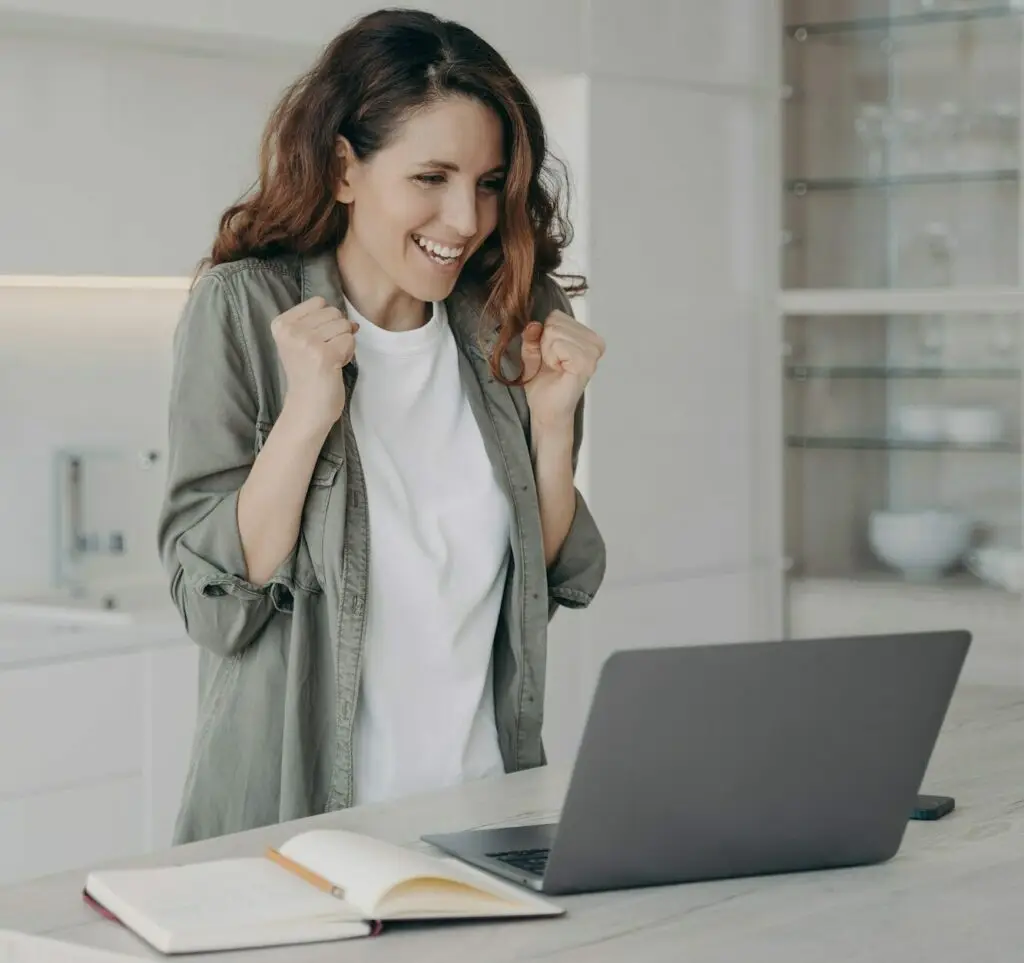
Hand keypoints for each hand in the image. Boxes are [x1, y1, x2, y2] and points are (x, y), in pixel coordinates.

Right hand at [271, 296, 358, 430]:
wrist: (307, 406)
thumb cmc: (307, 374)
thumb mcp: (302, 342)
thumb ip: (321, 324)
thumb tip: (354, 322)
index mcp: (281, 324)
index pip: (319, 302)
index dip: (325, 320)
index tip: (315, 342)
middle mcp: (291, 331)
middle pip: (333, 312)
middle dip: (336, 332)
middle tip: (323, 354)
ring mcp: (307, 342)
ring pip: (344, 325)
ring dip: (343, 343)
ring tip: (328, 360)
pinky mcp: (325, 355)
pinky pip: (350, 340)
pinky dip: (348, 353)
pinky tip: (334, 366)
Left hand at [521, 309, 604, 429]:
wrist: (546, 410)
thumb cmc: (544, 384)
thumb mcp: (532, 353)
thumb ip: (532, 335)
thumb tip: (532, 324)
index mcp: (586, 337)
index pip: (557, 316)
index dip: (545, 336)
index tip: (549, 356)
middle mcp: (594, 342)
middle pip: (555, 322)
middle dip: (545, 344)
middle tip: (552, 364)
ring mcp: (592, 352)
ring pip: (555, 333)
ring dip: (548, 352)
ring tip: (555, 368)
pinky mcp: (586, 362)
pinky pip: (558, 344)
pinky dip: (551, 358)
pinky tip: (558, 370)